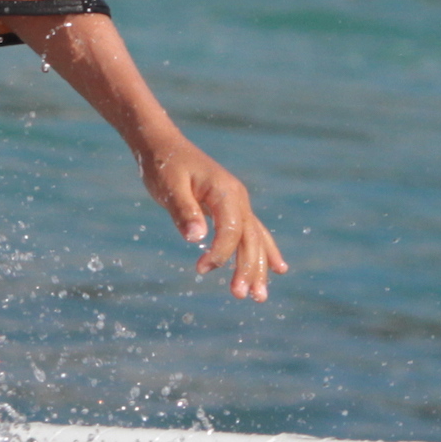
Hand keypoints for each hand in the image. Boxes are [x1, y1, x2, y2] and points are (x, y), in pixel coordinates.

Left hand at [139, 137, 288, 300]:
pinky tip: (277, 269)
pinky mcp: (232, 208)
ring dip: (258, 267)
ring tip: (259, 296)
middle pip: (249, 239)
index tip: (200, 269)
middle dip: (247, 269)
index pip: (231, 230)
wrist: (163, 145)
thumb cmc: (163, 165)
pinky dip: (264, 252)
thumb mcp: (168, 187)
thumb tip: (195, 239)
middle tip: (241, 296)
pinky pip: (253, 233)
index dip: (220, 253)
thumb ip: (183, 211)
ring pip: (255, 239)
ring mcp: (238, 203)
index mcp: (225, 191)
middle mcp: (238, 197)